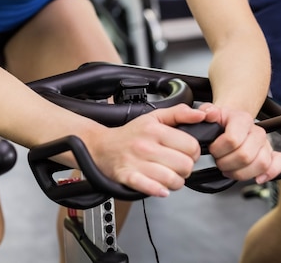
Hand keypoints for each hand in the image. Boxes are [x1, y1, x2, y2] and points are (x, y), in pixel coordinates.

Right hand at [86, 103, 206, 197]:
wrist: (102, 146)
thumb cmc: (131, 134)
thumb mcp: (154, 117)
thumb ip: (179, 113)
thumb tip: (201, 115)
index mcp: (155, 130)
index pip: (191, 146)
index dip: (193, 151)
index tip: (185, 152)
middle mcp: (146, 145)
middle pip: (185, 165)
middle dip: (185, 168)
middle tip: (177, 165)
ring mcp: (137, 162)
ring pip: (172, 179)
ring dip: (175, 182)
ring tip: (169, 176)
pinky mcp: (128, 177)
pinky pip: (151, 188)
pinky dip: (159, 190)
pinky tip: (161, 188)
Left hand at [198, 103, 273, 180]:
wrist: (230, 123)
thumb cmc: (221, 121)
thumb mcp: (210, 113)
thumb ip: (207, 111)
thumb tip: (209, 114)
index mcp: (243, 119)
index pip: (232, 139)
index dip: (218, 149)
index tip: (212, 149)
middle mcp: (257, 132)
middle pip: (245, 155)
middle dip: (226, 163)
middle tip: (218, 161)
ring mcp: (265, 144)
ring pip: (260, 164)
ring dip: (240, 173)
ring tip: (229, 169)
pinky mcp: (270, 156)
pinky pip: (276, 166)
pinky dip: (268, 174)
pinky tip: (257, 178)